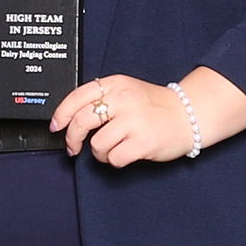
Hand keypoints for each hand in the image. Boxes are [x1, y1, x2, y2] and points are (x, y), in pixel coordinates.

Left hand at [64, 69, 245, 166]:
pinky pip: (113, 158)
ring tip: (112, 149)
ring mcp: (134, 120)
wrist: (189, 115)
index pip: (77, 97)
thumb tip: (70, 118)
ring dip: (99, 153)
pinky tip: (125, 153)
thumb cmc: (155, 107)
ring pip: (96, 144)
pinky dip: (115, 161)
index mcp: (116, 84)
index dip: (60, 114)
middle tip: (74, 147)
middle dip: (72, 139)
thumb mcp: (127, 91)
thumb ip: (101, 99)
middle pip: (81, 121)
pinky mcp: (143, 141)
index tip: (56, 126)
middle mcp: (123, 99)